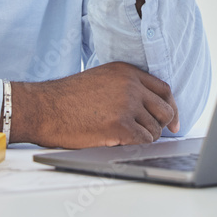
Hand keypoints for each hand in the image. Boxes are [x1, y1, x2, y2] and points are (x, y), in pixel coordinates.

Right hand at [10, 62, 179, 147]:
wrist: (43, 108)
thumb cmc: (67, 98)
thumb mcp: (101, 80)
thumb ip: (126, 87)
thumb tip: (150, 107)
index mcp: (126, 71)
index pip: (163, 89)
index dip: (170, 107)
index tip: (172, 121)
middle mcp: (130, 85)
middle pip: (165, 110)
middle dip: (161, 125)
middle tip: (150, 134)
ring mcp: (126, 104)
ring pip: (155, 129)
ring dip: (144, 137)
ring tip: (123, 136)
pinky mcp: (121, 126)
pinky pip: (144, 141)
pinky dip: (136, 145)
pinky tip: (119, 141)